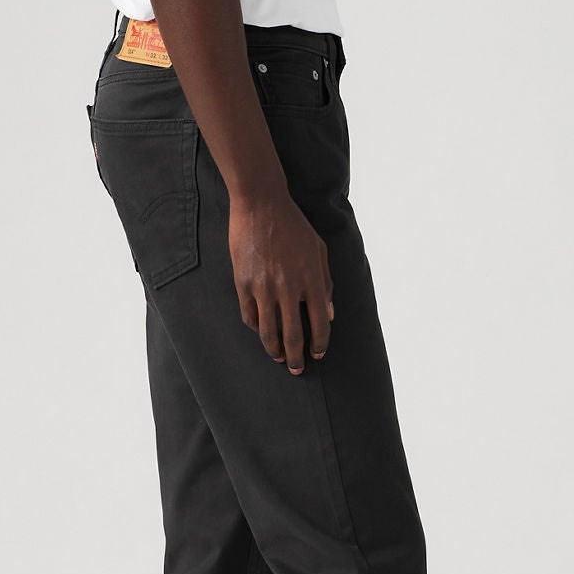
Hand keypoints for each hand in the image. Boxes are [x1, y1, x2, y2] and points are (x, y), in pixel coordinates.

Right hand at [228, 189, 332, 373]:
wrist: (261, 205)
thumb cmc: (294, 226)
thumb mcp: (319, 250)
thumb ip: (326, 283)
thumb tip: (329, 313)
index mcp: (312, 280)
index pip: (320, 324)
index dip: (320, 344)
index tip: (318, 354)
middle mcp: (290, 288)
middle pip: (294, 335)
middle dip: (296, 358)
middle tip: (296, 369)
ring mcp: (264, 287)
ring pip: (269, 332)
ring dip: (274, 350)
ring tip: (278, 357)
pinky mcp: (244, 283)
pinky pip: (250, 315)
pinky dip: (256, 328)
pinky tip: (261, 332)